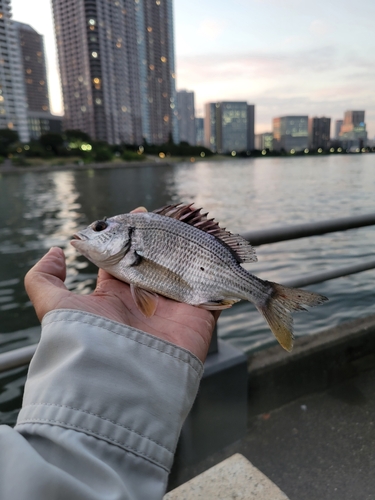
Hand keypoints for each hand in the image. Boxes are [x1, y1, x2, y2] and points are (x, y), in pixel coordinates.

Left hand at [25, 210, 218, 362]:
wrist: (121, 379)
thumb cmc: (86, 338)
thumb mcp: (53, 304)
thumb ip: (44, 278)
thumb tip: (54, 252)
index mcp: (114, 295)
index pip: (125, 258)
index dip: (131, 235)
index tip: (139, 212)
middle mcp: (144, 301)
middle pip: (156, 261)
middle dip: (163, 238)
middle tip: (170, 216)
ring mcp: (172, 309)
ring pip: (184, 270)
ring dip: (191, 249)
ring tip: (195, 224)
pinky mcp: (198, 318)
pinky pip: (213, 291)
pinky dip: (217, 272)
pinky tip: (218, 250)